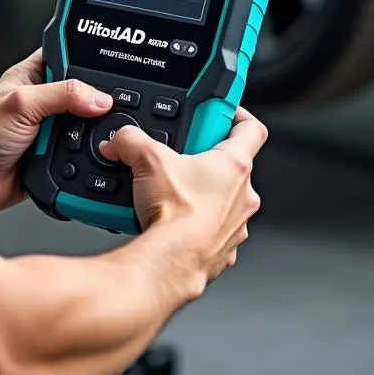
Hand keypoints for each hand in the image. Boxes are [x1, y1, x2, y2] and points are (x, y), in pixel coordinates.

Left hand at [0, 50, 112, 215]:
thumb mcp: (21, 104)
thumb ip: (61, 95)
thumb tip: (98, 98)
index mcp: (32, 76)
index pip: (68, 56)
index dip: (88, 59)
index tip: (111, 66)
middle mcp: (43, 101)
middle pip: (84, 94)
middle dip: (94, 103)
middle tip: (103, 109)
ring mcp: (49, 130)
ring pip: (86, 127)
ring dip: (88, 134)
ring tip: (89, 135)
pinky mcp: (54, 158)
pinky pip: (81, 156)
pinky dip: (85, 159)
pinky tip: (85, 158)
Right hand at [101, 107, 266, 281]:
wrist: (171, 263)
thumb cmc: (175, 216)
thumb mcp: (146, 158)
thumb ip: (131, 139)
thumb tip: (122, 139)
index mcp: (234, 165)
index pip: (251, 128)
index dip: (235, 114)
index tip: (219, 112)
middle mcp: (243, 195)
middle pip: (228, 164)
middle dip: (200, 158)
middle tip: (175, 157)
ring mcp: (235, 225)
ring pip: (218, 198)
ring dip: (196, 192)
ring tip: (164, 192)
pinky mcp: (221, 248)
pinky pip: (207, 226)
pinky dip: (190, 221)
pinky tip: (166, 219)